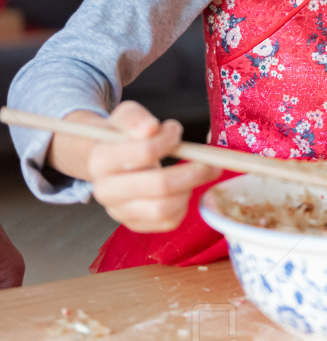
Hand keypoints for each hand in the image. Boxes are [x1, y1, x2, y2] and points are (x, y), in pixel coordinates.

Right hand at [50, 101, 217, 232]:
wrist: (108, 161)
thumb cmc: (123, 135)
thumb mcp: (126, 116)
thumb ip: (136, 118)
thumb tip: (150, 128)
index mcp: (100, 160)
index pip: (144, 151)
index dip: (168, 140)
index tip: (176, 131)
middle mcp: (105, 191)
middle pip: (159, 185)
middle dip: (193, 172)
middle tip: (212, 163)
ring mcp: (119, 211)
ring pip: (164, 209)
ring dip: (189, 189)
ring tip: (197, 174)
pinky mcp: (134, 224)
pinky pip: (168, 222)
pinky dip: (183, 206)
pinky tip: (184, 189)